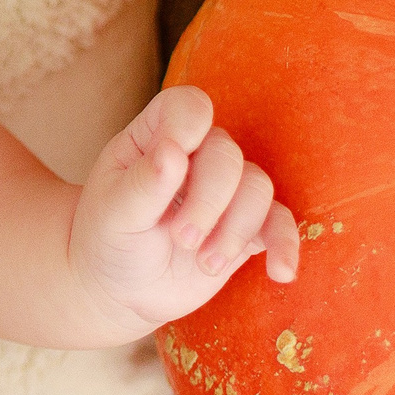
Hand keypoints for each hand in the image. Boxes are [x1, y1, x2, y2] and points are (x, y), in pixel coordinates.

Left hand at [69, 85, 299, 335]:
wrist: (122, 288)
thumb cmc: (109, 238)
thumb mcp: (114, 213)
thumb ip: (144, 182)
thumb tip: (174, 150)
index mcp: (155, 137)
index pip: (187, 107)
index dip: (189, 126)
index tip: (175, 159)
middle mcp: (196, 155)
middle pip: (227, 154)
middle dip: (210, 200)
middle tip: (183, 238)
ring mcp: (226, 190)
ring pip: (258, 186)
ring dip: (235, 228)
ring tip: (204, 262)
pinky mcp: (248, 227)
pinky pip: (280, 223)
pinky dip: (285, 245)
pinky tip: (280, 273)